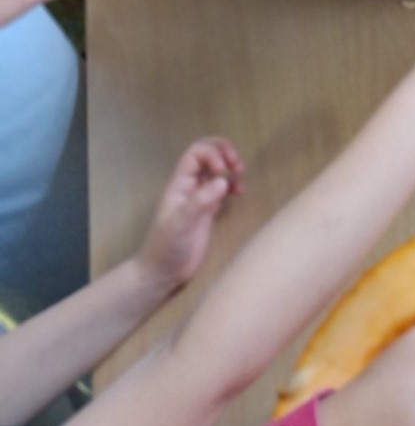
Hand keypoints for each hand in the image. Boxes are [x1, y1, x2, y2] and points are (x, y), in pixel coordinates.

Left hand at [134, 136, 243, 295]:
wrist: (163, 273)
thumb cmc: (166, 246)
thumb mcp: (180, 223)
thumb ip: (200, 201)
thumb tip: (224, 180)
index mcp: (179, 184)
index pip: (196, 153)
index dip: (213, 154)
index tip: (223, 170)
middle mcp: (190, 186)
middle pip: (207, 154)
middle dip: (224, 152)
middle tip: (237, 164)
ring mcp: (200, 197)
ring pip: (217, 170)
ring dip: (230, 166)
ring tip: (240, 175)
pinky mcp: (209, 211)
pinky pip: (223, 188)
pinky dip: (233, 184)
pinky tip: (240, 192)